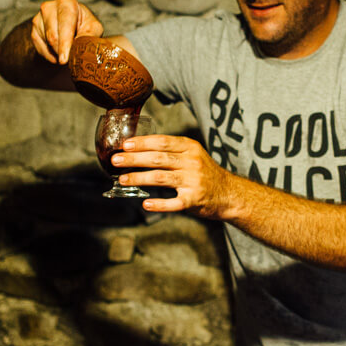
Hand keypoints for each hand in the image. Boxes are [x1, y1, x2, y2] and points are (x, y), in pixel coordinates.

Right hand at [31, 0, 103, 64]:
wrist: (73, 22)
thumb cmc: (84, 24)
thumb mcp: (94, 27)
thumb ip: (89, 35)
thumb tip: (79, 46)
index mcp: (66, 2)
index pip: (64, 25)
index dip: (65, 44)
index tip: (65, 59)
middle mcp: (49, 7)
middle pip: (53, 36)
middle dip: (62, 51)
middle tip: (71, 60)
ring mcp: (39, 17)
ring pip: (47, 42)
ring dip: (58, 52)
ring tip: (68, 51)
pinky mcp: (33, 29)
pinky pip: (39, 47)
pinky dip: (50, 55)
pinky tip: (58, 54)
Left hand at [112, 135, 234, 218]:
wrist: (229, 194)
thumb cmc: (205, 173)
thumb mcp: (193, 155)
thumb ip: (172, 151)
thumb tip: (138, 150)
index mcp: (190, 148)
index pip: (163, 142)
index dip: (142, 142)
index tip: (125, 144)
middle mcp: (192, 163)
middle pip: (158, 158)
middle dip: (134, 159)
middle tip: (116, 160)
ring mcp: (193, 181)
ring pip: (161, 178)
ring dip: (139, 178)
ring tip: (123, 179)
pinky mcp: (194, 199)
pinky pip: (173, 202)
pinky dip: (158, 204)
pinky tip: (145, 203)